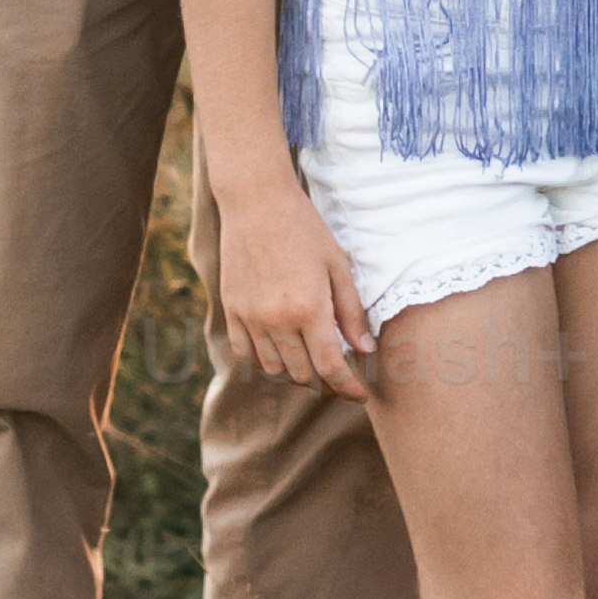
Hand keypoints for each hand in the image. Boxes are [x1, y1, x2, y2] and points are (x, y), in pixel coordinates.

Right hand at [211, 167, 377, 394]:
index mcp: (309, 309)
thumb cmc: (304, 229)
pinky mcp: (231, 311)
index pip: (330, 367)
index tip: (360, 396)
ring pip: (274, 368)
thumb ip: (351, 311)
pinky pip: (245, 353)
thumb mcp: (337, 265)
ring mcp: (250, 318)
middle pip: (303, 373)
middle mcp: (277, 320)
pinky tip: (279, 350)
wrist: (256, 202)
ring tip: (310, 360)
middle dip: (324, 380)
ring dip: (295, 372)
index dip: (348, 387)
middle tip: (338, 374)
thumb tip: (366, 350)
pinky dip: (263, 360)